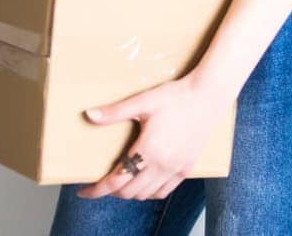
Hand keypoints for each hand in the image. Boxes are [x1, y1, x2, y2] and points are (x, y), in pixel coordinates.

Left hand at [76, 74, 232, 200]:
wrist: (208, 97)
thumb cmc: (175, 97)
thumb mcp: (142, 102)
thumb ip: (114, 112)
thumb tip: (89, 115)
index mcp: (149, 151)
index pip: (117, 181)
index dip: (97, 189)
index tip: (83, 191)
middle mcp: (163, 166)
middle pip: (130, 192)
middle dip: (111, 190)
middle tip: (98, 181)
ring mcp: (176, 169)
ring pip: (147, 194)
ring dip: (130, 191)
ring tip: (119, 180)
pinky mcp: (187, 168)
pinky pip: (165, 191)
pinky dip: (150, 192)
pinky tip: (143, 181)